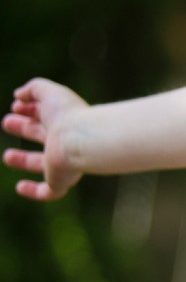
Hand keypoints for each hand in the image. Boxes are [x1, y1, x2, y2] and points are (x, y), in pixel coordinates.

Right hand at [5, 78, 85, 200]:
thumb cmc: (68, 115)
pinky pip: (49, 192)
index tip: (15, 106)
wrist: (82, 140)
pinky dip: (34, 191)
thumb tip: (19, 95)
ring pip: (43, 164)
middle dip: (25, 128)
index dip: (30, 110)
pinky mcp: (61, 181)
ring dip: (24, 161)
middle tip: (7, 122)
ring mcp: (64, 164)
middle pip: (43, 136)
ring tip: (7, 156)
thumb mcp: (49, 92)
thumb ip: (33, 89)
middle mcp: (65, 142)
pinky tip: (20, 187)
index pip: (46, 115)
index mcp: (65, 121)